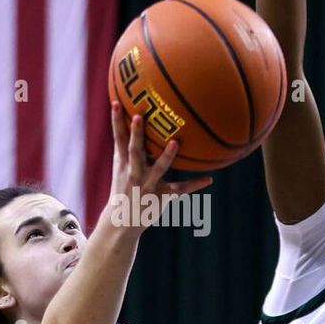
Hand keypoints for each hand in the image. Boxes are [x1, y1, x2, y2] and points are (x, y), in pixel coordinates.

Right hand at [107, 101, 211, 233]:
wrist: (121, 221)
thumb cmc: (123, 186)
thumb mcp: (121, 167)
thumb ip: (126, 145)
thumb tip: (130, 116)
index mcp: (123, 163)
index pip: (118, 139)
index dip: (116, 121)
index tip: (116, 103)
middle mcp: (134, 173)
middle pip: (134, 151)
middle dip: (136, 135)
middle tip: (138, 116)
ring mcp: (147, 185)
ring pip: (157, 169)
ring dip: (166, 156)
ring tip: (174, 143)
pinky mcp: (160, 197)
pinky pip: (180, 190)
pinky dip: (194, 185)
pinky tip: (209, 179)